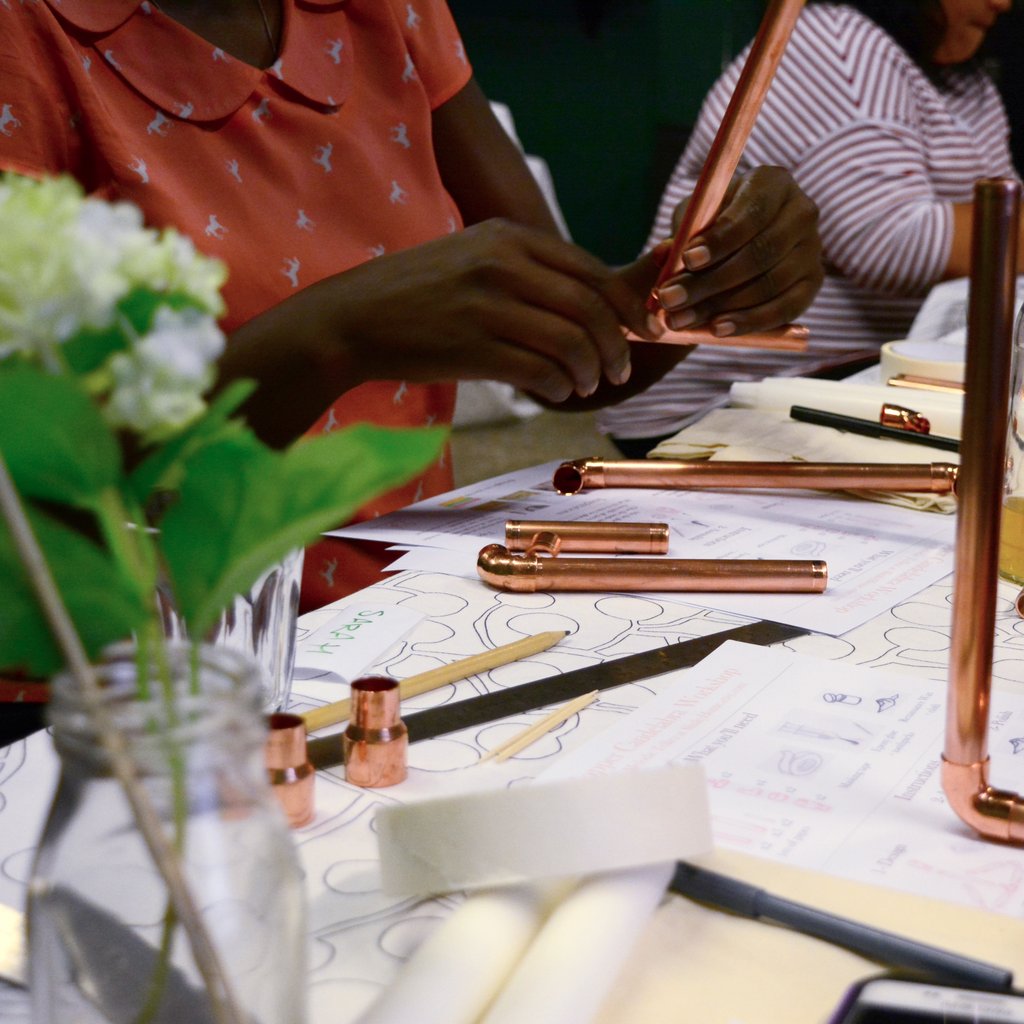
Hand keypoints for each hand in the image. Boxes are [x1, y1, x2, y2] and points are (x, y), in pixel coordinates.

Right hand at [325, 219, 662, 399]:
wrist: (353, 318)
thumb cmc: (417, 295)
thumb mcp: (472, 259)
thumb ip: (527, 272)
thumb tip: (593, 306)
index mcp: (507, 236)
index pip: (589, 270)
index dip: (626, 306)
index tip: (641, 331)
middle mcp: (501, 263)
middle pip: (590, 305)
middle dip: (617, 344)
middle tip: (619, 369)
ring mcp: (487, 304)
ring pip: (571, 341)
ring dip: (591, 370)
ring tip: (588, 386)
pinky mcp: (473, 347)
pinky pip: (540, 371)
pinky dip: (560, 387)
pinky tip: (558, 392)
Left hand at [653, 166, 822, 336]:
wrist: (738, 246)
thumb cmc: (713, 225)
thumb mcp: (693, 220)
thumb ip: (681, 233)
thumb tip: (666, 254)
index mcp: (773, 183)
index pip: (752, 212)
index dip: (720, 239)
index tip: (688, 260)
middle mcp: (802, 212)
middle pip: (760, 253)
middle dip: (710, 281)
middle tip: (671, 299)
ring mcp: (813, 249)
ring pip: (769, 284)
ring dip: (722, 306)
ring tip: (680, 319)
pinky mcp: (813, 283)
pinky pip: (785, 309)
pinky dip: (749, 322)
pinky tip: (717, 329)